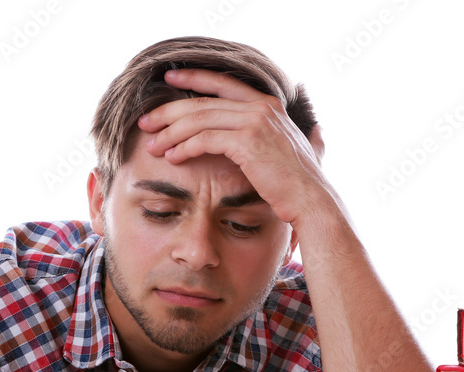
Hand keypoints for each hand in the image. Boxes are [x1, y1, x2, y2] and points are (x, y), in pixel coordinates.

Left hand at [137, 68, 334, 225]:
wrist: (311, 201)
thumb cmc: (303, 183)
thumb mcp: (306, 149)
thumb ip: (308, 137)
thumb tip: (317, 131)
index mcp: (268, 104)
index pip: (223, 82)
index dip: (194, 78)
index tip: (170, 79)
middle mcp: (261, 107)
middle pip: (203, 101)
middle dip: (170, 111)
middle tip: (146, 122)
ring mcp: (255, 122)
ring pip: (199, 119)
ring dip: (171, 133)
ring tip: (153, 146)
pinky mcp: (247, 143)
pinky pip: (205, 139)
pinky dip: (184, 147)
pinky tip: (172, 157)